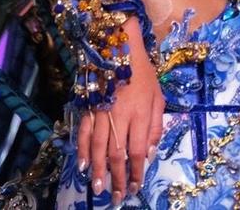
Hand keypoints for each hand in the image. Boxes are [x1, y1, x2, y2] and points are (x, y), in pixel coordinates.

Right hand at [77, 20, 162, 203]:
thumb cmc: (142, 71)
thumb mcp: (158, 95)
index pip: (138, 151)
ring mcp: (101, 112)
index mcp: (141, 113)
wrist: (119, 44)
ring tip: (98, 189)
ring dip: (97, 171)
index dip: (137, 172)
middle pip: (116, 154)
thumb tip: (149, 153)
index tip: (136, 188)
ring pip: (97, 147)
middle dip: (117, 178)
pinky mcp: (87, 106)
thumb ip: (155, 125)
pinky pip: (82, 132)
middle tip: (116, 197)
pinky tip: (81, 165)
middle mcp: (120, 116)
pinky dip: (81, 150)